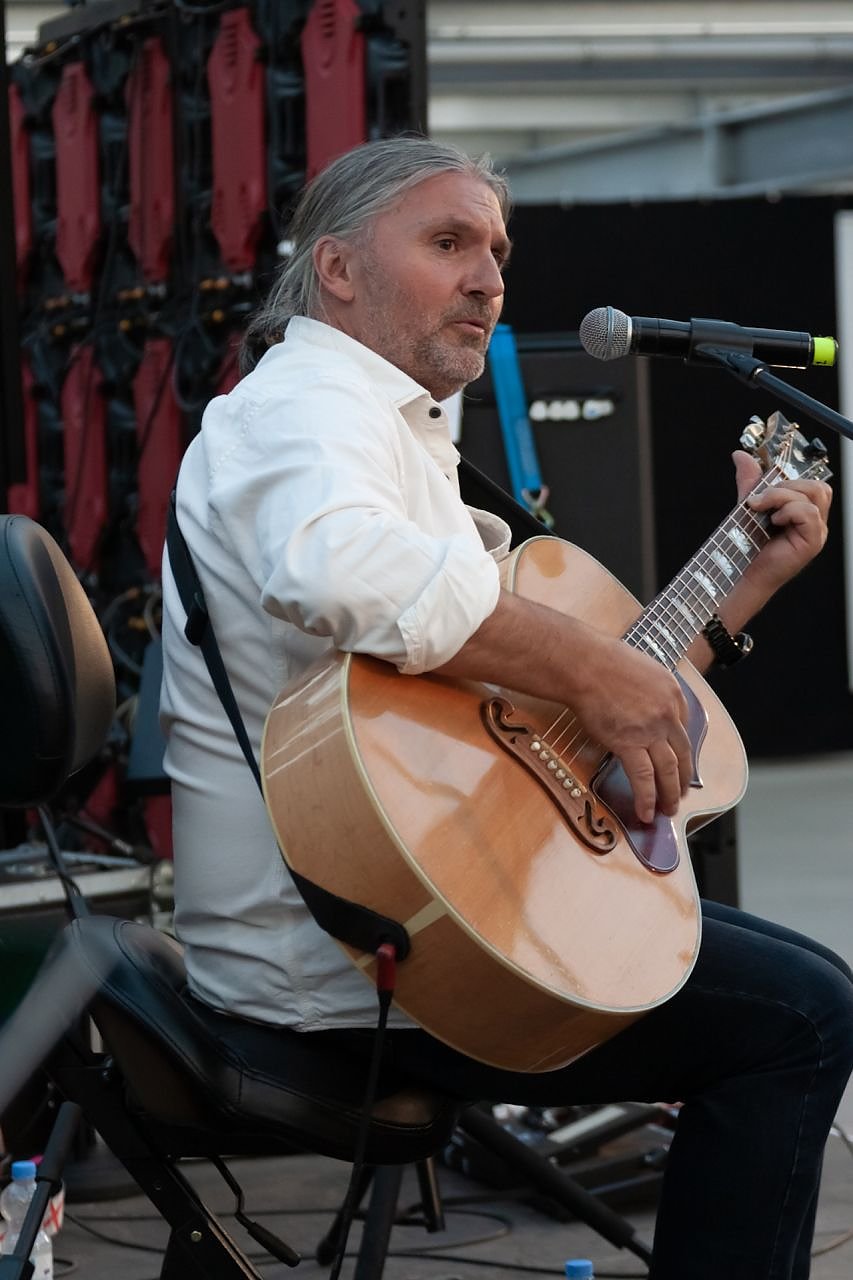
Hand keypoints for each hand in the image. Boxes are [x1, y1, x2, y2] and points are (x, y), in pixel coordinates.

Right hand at [569, 631, 692, 825]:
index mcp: (673, 692)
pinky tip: (647, 812)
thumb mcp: (641, 667)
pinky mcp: (629, 743)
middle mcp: (668, 713)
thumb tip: (643, 707)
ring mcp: (651, 730)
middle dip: (682, 778)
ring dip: (670, 793)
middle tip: (681, 794)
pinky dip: (647, 798)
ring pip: (668, 769)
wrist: (584, 664)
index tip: (678, 761)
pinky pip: (643, 777)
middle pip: (682, 753)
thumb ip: (651, 690)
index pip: (684, 728)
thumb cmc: (603, 660)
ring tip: (669, 809)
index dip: (681, 750)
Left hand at [732, 450, 831, 600]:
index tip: (765, 481)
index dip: (790, 476)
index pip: (811, 483)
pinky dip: (788, 511)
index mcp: (803, 511)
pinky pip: (809, 513)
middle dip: (785, 486)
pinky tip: (774, 522)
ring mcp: (816, 531)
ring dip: (783, 496)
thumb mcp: (749, 506)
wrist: (741, 573)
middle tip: (760, 500)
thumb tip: (741, 455)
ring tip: (764, 510)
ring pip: (813, 495)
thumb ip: (750, 482)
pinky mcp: (812, 541)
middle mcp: (814, 521)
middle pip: (816, 486)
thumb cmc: (747, 546)